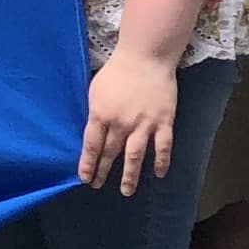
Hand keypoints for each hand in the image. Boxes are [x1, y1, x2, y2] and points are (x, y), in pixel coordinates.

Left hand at [78, 49, 178, 197]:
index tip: (85, 178)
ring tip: (126, 191)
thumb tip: (93, 133)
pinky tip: (158, 174)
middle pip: (110, 153)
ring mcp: (143, 124)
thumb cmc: (117, 71)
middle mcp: (121, 124)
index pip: (91, 146)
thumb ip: (94, 113)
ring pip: (135, 157)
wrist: (146, 57)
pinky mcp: (163, 122)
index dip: (88, 164)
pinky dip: (161, 162)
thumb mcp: (95, 90)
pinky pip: (163, 147)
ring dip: (130, 176)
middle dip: (103, 171)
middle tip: (98, 185)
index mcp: (101, 115)